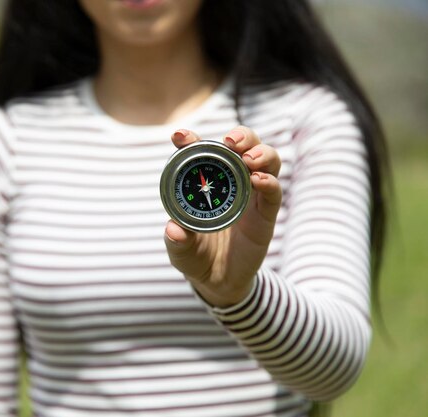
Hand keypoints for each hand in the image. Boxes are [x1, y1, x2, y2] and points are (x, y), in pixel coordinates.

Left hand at [164, 127, 281, 307]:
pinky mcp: (266, 214)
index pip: (201, 153)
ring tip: (249, 159)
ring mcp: (252, 196)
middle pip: (244, 146)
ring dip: (260, 153)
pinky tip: (259, 181)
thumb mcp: (181, 251)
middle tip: (231, 141)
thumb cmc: (196, 258)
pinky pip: (273, 193)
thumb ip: (177, 241)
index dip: (191, 140)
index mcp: (206, 183)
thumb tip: (173, 230)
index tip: (179, 135)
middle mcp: (232, 183)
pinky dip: (270, 183)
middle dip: (241, 136)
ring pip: (266, 162)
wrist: (220, 282)